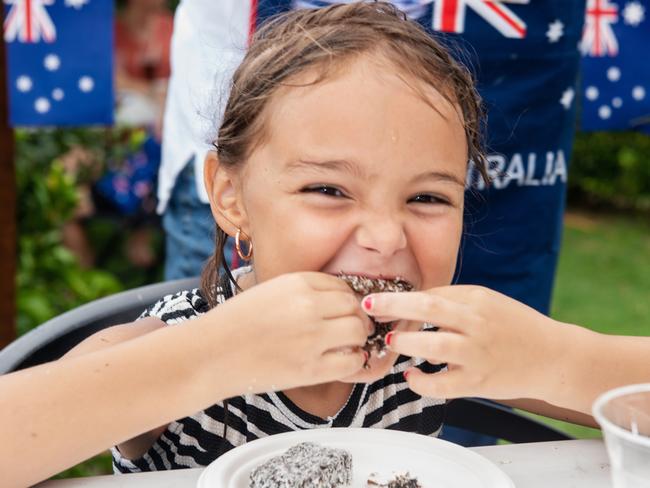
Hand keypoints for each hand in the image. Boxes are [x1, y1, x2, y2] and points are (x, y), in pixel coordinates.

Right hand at [215, 272, 371, 393]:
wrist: (209, 354)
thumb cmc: (234, 323)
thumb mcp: (269, 291)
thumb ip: (301, 292)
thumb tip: (336, 300)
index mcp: (297, 283)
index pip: (342, 286)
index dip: (347, 300)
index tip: (343, 311)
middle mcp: (308, 306)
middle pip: (354, 307)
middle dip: (357, 317)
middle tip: (350, 329)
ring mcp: (311, 337)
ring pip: (358, 331)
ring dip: (357, 338)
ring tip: (346, 345)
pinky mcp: (310, 369)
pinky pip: (351, 361)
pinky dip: (352, 361)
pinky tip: (340, 362)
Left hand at [362, 286, 562, 400]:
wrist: (553, 357)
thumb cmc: (514, 326)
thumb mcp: (486, 302)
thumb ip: (452, 300)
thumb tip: (411, 304)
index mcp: (476, 299)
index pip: (431, 294)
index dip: (398, 298)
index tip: (373, 300)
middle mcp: (476, 323)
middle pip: (430, 309)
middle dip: (394, 307)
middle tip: (368, 307)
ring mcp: (478, 354)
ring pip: (435, 347)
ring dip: (407, 344)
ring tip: (393, 342)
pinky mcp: (479, 383)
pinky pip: (443, 385)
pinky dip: (422, 382)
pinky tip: (411, 377)